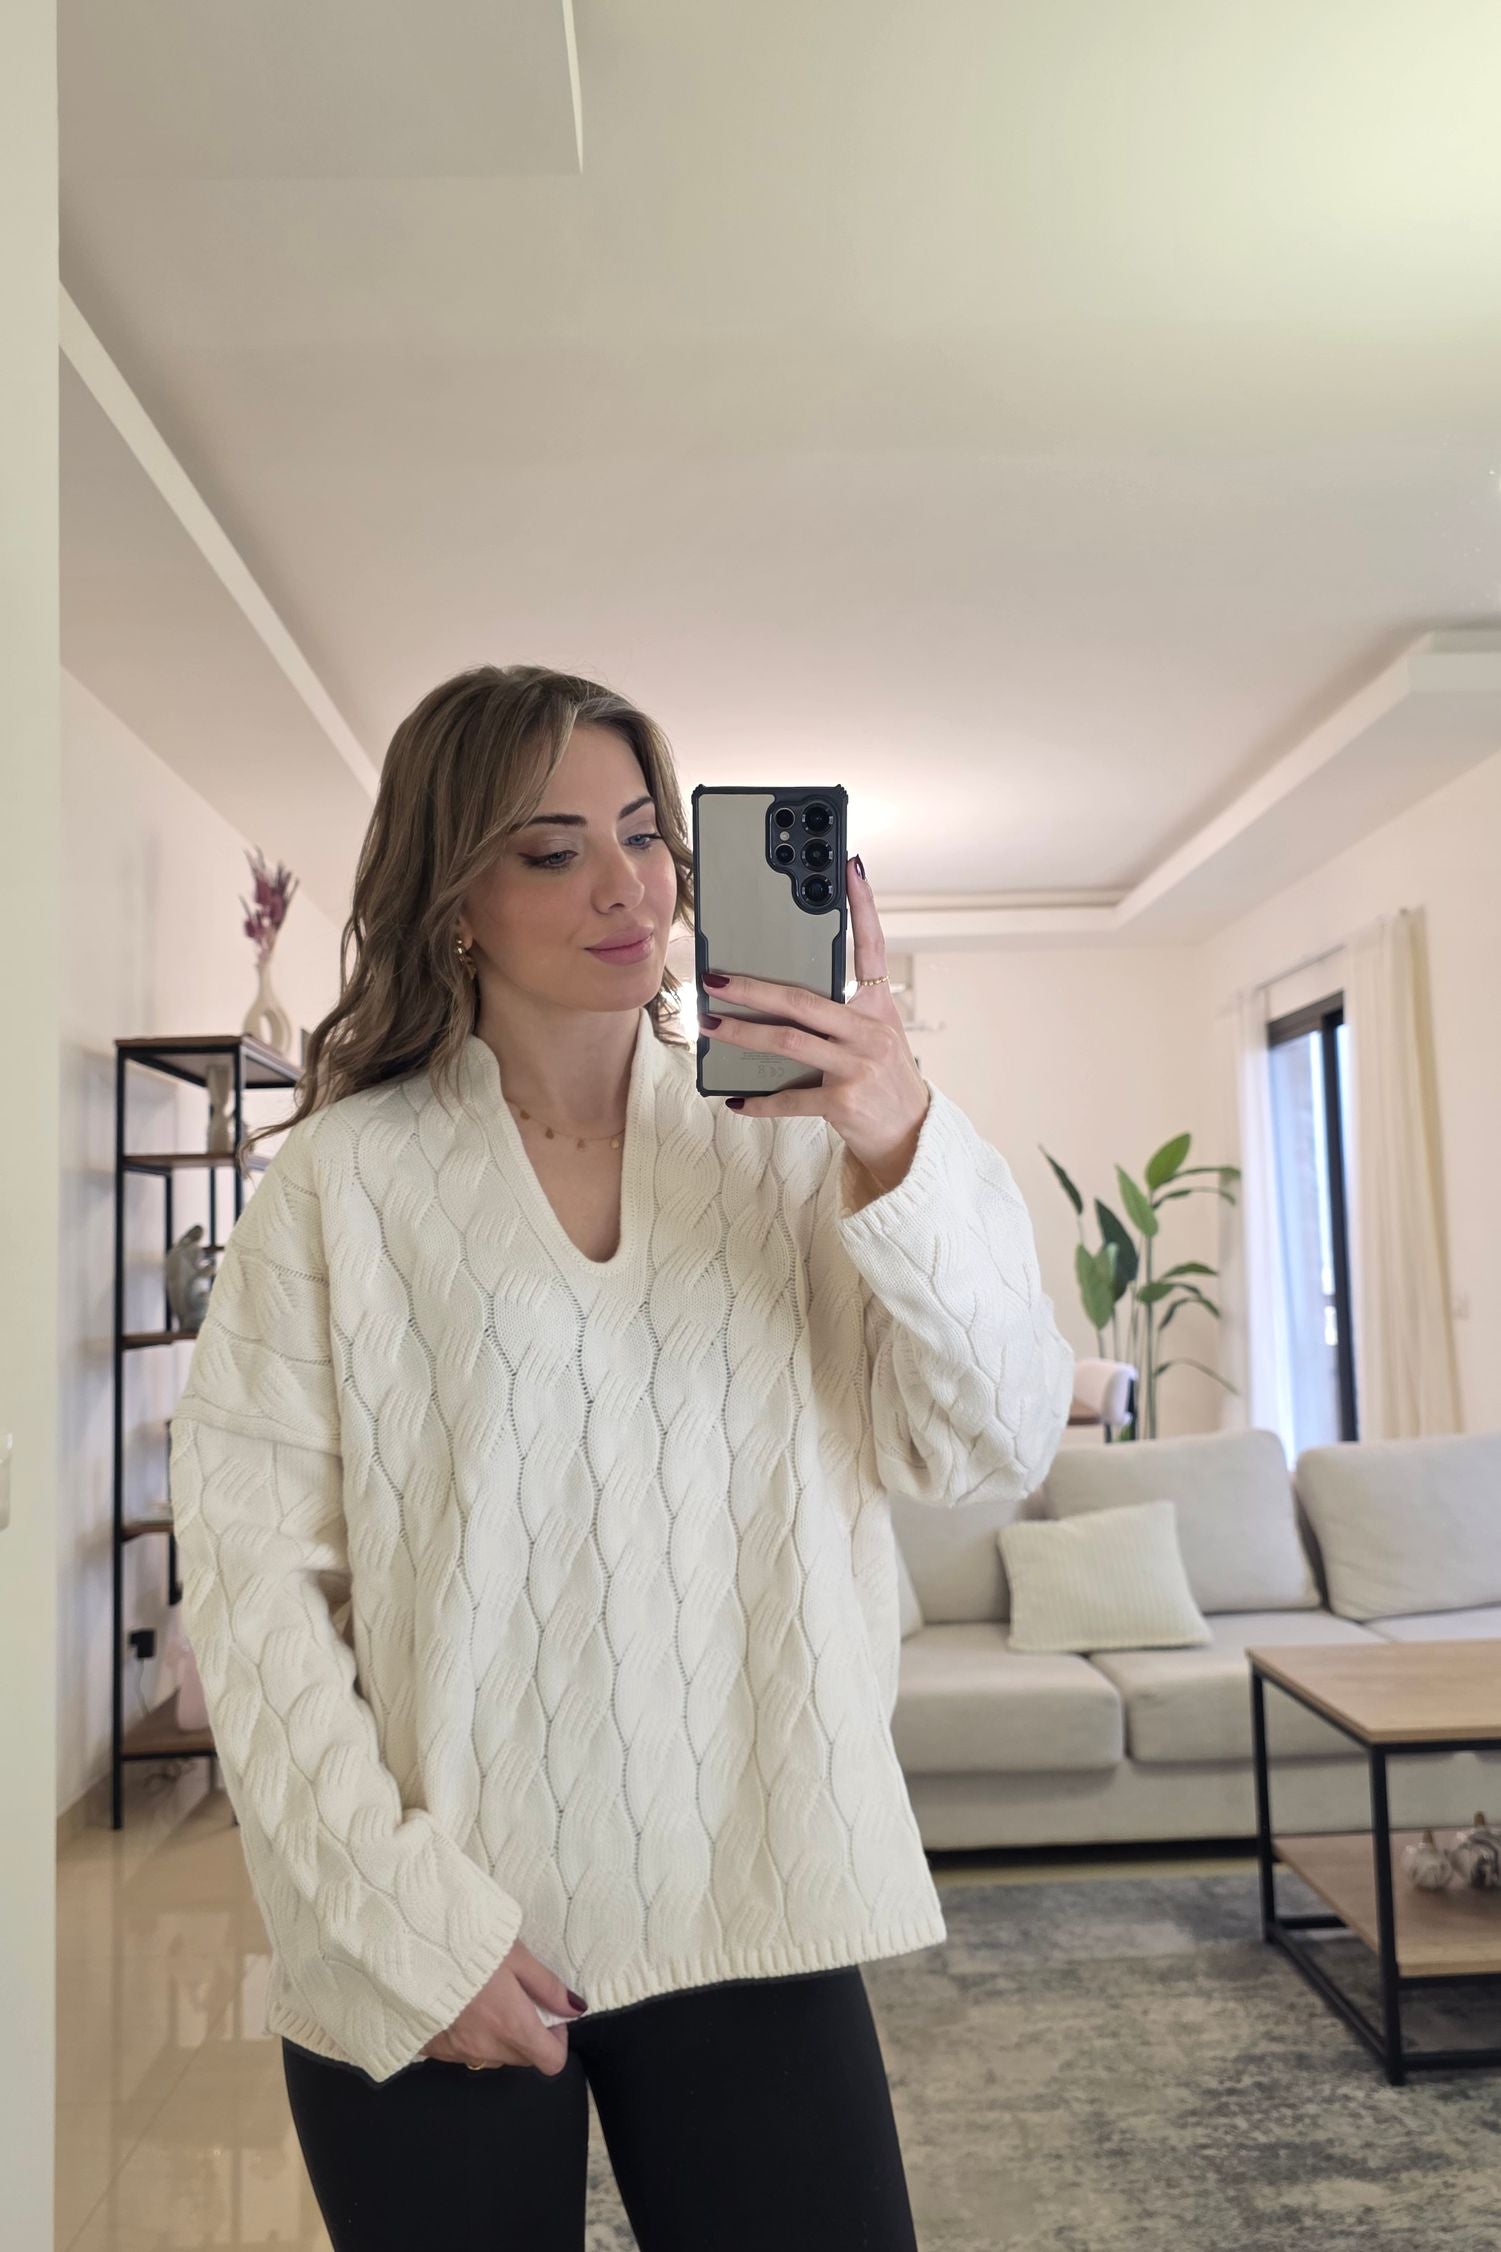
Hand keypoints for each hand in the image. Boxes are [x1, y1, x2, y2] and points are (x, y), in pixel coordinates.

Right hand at [419, 1937, 585, 2075]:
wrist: (406, 1950)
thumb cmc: (468, 1946)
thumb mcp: (516, 1955)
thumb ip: (547, 1986)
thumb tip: (574, 2009)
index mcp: (512, 2026)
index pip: (551, 2062)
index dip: (557, 2039)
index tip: (548, 2014)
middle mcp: (486, 2048)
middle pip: (522, 2059)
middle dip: (528, 2035)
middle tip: (518, 1998)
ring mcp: (457, 2053)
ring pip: (492, 2057)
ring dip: (498, 2038)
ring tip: (485, 2000)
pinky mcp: (431, 2050)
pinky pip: (462, 2053)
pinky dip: (469, 2037)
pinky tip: (460, 2009)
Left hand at [701, 853, 930, 1193]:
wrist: (911, 1136)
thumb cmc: (884, 1082)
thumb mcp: (874, 1038)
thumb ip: (838, 1015)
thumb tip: (777, 998)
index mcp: (878, 1009)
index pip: (872, 947)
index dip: (863, 905)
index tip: (849, 867)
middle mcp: (870, 1032)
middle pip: (803, 999)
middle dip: (753, 987)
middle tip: (715, 979)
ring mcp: (858, 1066)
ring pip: (789, 1042)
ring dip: (742, 1034)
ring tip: (710, 1026)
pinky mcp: (844, 1102)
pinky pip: (791, 1098)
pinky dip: (760, 1101)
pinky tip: (736, 1099)